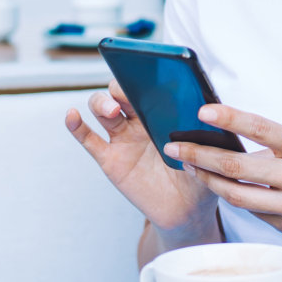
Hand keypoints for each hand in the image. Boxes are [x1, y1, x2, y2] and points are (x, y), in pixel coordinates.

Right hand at [65, 81, 216, 233]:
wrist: (188, 211)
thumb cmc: (200, 175)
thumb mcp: (209, 151)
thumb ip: (205, 131)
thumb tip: (203, 109)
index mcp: (164, 112)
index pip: (148, 84)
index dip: (143, 74)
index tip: (144, 69)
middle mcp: (140, 121)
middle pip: (122, 92)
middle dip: (121, 87)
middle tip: (127, 93)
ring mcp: (123, 138)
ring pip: (103, 110)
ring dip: (102, 103)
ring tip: (110, 109)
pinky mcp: (110, 159)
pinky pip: (89, 139)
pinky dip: (77, 126)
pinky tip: (72, 114)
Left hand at [163, 105, 281, 239]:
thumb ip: (274, 144)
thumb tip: (229, 139)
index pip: (261, 128)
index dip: (230, 118)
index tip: (202, 111)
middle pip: (237, 166)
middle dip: (199, 155)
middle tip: (174, 147)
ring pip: (237, 194)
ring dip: (208, 179)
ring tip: (189, 166)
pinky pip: (252, 211)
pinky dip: (235, 196)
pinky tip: (222, 184)